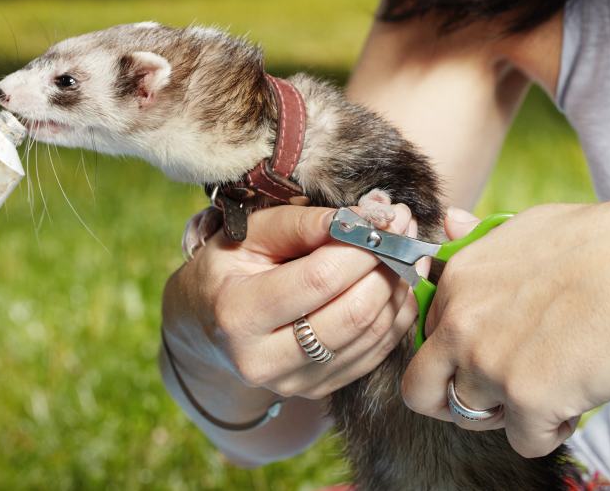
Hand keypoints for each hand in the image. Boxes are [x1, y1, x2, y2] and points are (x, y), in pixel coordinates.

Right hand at [163, 203, 417, 423]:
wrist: (206, 327)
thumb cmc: (229, 269)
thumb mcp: (248, 235)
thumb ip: (300, 223)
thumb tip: (362, 217)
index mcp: (239, 314)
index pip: (319, 279)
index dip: (361, 247)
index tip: (384, 218)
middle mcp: (264, 360)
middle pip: (353, 313)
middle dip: (387, 266)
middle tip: (403, 229)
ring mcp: (294, 383)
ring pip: (372, 334)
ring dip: (398, 287)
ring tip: (403, 250)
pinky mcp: (319, 391)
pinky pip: (377, 353)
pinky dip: (395, 314)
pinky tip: (396, 282)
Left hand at [401, 195, 609, 457]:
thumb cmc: (600, 243)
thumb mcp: (525, 227)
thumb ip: (478, 239)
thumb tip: (449, 222)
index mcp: (457, 282)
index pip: (426, 336)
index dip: (453, 351)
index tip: (484, 351)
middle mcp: (461, 325)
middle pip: (420, 390)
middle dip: (448, 400)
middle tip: (488, 395)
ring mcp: (488, 364)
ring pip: (471, 418)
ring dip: (506, 413)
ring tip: (547, 387)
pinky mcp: (526, 399)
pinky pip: (522, 441)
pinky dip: (548, 431)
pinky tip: (573, 402)